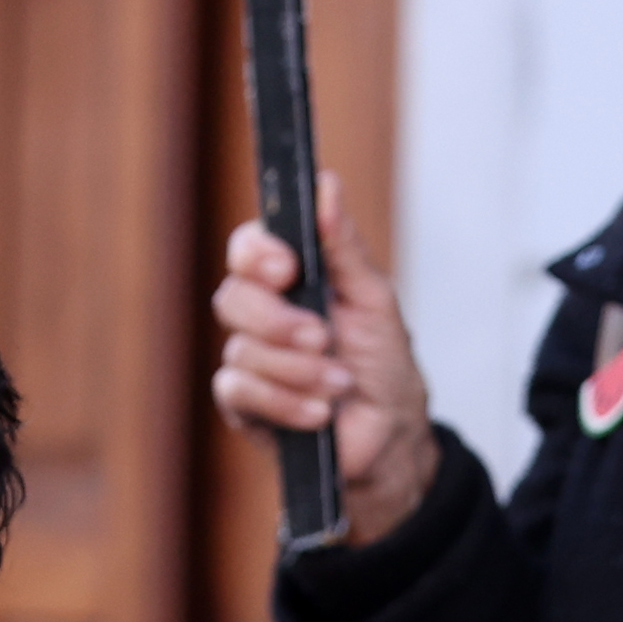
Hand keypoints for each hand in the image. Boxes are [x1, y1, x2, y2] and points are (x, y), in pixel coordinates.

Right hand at [210, 175, 439, 544]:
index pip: (248, 248)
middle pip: (232, 297)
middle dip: (277, 320)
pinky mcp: (243, 405)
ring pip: (241, 350)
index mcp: (291, 280)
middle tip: (321, 337)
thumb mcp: (374, 298)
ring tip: (339, 382)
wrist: (390, 438)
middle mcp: (262, 314)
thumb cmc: (384, 364)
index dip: (257, 253)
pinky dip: (286, 401)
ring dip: (298, 369)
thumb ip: (343, 246)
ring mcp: (249, 359)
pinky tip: (319, 411)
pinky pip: (240, 392)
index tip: (288, 267)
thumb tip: (326, 184)